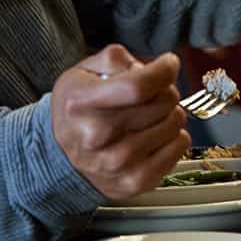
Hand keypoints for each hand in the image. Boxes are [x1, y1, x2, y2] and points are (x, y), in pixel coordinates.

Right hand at [51, 45, 189, 199]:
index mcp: (82, 103)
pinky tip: (155, 135)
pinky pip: (181, 145)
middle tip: (151, 95)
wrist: (59, 158)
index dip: (164, 69)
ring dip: (169, 113)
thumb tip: (148, 66)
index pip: (139, 85)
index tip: (168, 63)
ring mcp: (118, 163)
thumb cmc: (77, 111)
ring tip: (149, 116)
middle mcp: (98, 136)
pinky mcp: (136, 181)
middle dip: (165, 89)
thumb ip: (114, 59)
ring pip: (176, 122)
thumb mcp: (81, 73)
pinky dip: (175, 136)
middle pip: (163, 101)